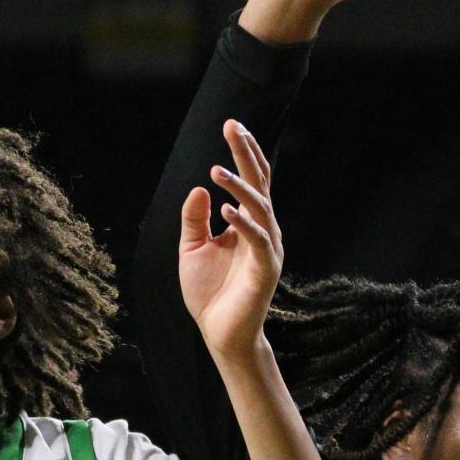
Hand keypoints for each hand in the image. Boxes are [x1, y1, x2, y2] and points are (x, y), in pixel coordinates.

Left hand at [179, 121, 282, 360]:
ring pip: (259, 208)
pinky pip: (257, 240)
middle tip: (233, 126)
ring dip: (239, 187)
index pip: (252, 181)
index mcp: (248, 224)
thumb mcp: (192, 249)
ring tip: (216, 171)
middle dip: (247, 154)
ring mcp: (267, 249)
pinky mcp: (265, 270)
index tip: (231, 125)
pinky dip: (243, 223)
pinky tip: (225, 209)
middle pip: (260, 184)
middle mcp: (263, 231)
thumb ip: (195, 220)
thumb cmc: (209, 293)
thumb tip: (199, 189)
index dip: (244, 153)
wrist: (220, 334)